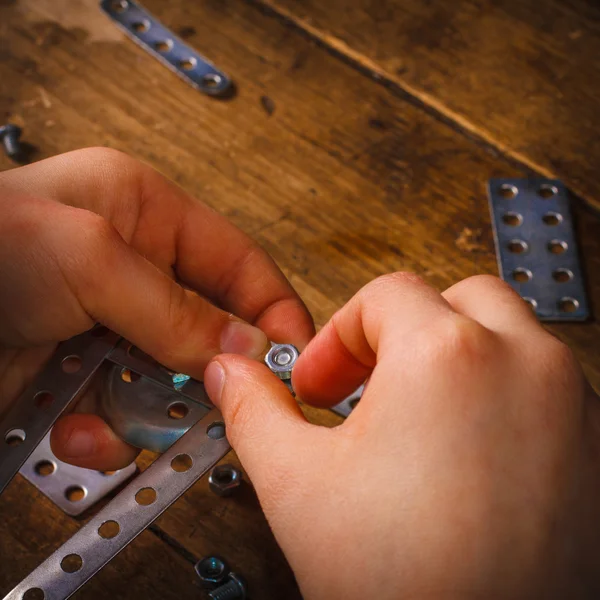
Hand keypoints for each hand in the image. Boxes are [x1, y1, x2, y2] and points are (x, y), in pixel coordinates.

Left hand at [0, 148, 313, 469]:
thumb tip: (246, 350)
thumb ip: (176, 307)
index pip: (240, 265)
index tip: (294, 361)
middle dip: (212, 376)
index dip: (273, 311)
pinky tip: (74, 431)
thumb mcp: (90, 258)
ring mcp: (105, 327)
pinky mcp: (76, 374)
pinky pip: (118, 415)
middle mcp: (132, 269)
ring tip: (119, 421)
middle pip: (209, 332)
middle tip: (225, 411)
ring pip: (168, 384)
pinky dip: (102, 435)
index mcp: (146, 215)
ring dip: (151, 414)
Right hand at [205, 273, 599, 598]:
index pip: (384, 295)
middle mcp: (524, 364)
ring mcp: (573, 404)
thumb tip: (232, 375)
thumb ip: (253, 411)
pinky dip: (501, 395)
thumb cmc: (410, 586)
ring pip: (508, 336)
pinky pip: (546, 387)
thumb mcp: (297, 484)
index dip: (336, 336)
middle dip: (402, 332)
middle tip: (370, 382)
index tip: (321, 385)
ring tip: (416, 420)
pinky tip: (466, 453)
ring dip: (455, 358)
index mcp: (446, 355)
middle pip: (455, 299)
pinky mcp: (596, 446)